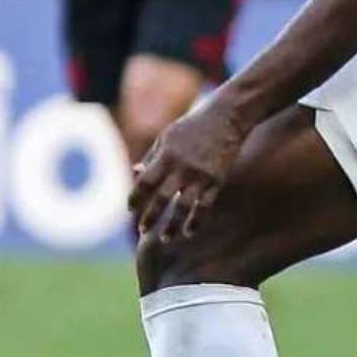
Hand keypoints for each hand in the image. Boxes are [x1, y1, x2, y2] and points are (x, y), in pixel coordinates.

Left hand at [130, 93, 250, 240]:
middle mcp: (182, 167)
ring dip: (172, 225)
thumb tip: (136, 174)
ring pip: (183, 207)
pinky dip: (196, 221)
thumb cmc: (192, 126)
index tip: (130, 210)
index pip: (146, 182)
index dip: (136, 197)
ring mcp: (200, 175)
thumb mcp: (167, 137)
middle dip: (150, 216)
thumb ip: (152, 157)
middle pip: (161, 198)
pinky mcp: (217, 180)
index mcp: (166, 155)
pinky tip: (189, 232)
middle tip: (142, 231)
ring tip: (165, 239)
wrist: (226, 117)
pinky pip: (205, 206)